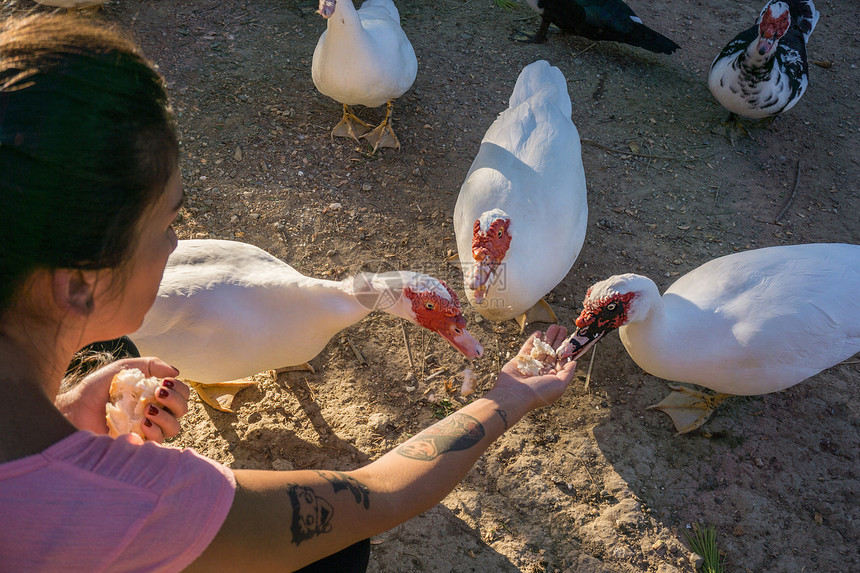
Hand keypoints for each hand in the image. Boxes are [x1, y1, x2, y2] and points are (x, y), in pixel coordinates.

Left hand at [56, 357, 189, 442]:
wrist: (74, 409)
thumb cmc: (96, 389)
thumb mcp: (124, 368)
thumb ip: (150, 365)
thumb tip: (176, 371)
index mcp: (155, 395)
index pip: (181, 394)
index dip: (179, 388)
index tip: (165, 382)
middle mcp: (156, 413)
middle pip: (183, 410)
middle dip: (175, 400)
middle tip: (158, 392)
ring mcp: (148, 430)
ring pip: (174, 427)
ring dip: (165, 416)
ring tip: (147, 409)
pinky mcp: (138, 445)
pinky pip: (158, 442)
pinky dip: (154, 431)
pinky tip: (142, 423)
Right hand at [491, 324, 577, 413]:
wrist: (515, 394)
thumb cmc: (539, 392)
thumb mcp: (559, 385)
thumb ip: (568, 373)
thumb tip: (574, 362)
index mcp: (553, 378)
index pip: (561, 361)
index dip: (566, 350)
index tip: (570, 339)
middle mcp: (542, 371)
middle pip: (553, 352)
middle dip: (558, 340)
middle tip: (563, 328)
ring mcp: (531, 365)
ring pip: (542, 348)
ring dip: (548, 337)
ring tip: (554, 326)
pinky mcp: (520, 360)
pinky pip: (528, 348)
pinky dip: (534, 340)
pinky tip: (539, 332)